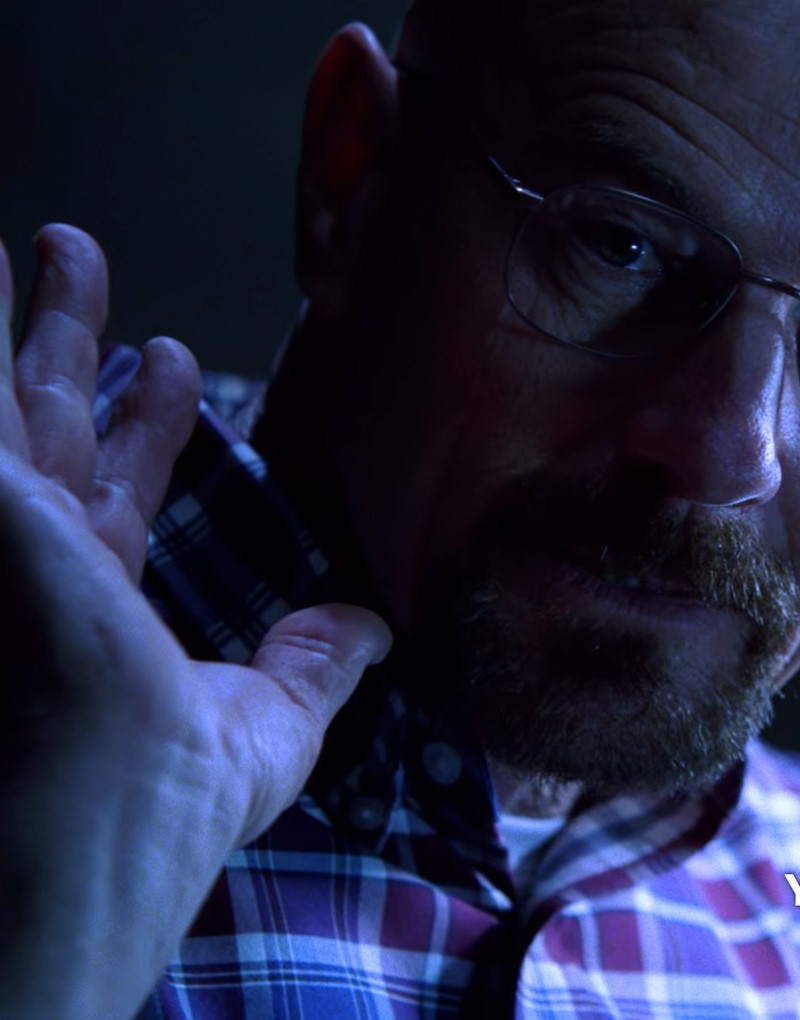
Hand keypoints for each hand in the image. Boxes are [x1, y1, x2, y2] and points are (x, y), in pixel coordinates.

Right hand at [0, 226, 391, 1019]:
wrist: (100, 832)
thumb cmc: (161, 813)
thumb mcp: (267, 728)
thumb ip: (313, 668)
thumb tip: (374, 630)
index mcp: (89, 602)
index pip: (112, 486)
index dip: (142, 420)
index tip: (175, 360)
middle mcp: (29, 560)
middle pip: (44, 420)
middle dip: (63, 337)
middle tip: (70, 250)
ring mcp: (2, 534)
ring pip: (0, 397)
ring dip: (8, 313)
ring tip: (32, 236)